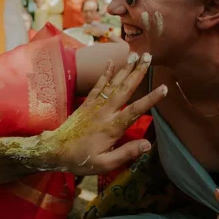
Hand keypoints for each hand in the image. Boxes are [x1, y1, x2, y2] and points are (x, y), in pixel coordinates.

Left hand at [43, 53, 166, 174]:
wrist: (54, 150)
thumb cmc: (81, 160)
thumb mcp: (104, 164)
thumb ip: (126, 153)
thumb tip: (148, 144)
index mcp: (112, 127)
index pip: (135, 110)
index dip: (150, 99)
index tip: (163, 87)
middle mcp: (104, 112)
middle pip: (124, 89)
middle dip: (138, 72)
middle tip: (148, 57)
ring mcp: (94, 105)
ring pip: (112, 83)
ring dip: (125, 68)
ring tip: (135, 54)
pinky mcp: (86, 103)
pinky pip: (98, 85)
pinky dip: (105, 73)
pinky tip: (111, 62)